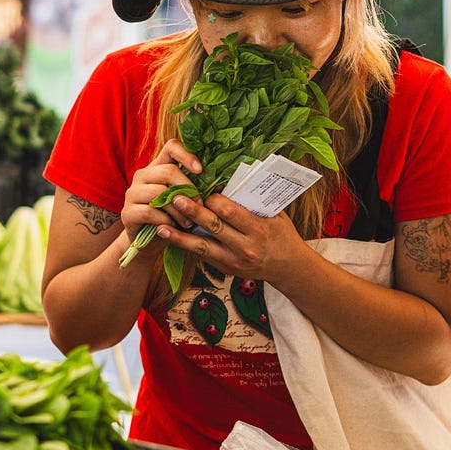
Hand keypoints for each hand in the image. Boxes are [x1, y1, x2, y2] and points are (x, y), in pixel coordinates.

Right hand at [121, 139, 201, 243]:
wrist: (149, 242)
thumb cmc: (173, 218)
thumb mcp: (186, 201)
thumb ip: (196, 189)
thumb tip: (219, 184)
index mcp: (158, 167)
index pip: (171, 147)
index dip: (187, 155)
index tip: (200, 170)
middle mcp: (143, 175)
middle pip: (168, 171)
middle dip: (188, 189)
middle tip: (199, 205)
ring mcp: (132, 193)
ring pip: (159, 192)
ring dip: (179, 209)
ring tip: (189, 222)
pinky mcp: (127, 212)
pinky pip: (149, 211)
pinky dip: (165, 220)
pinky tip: (172, 227)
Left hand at [157, 193, 308, 283]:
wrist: (289, 268)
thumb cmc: (283, 235)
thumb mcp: (277, 216)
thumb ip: (256, 202)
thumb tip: (233, 180)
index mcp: (259, 229)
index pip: (231, 212)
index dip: (214, 199)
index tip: (202, 187)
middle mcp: (245, 247)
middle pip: (213, 226)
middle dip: (193, 211)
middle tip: (175, 197)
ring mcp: (234, 260)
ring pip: (201, 246)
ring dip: (180, 236)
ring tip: (161, 225)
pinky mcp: (225, 269)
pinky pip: (202, 256)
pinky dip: (186, 246)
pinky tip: (171, 238)